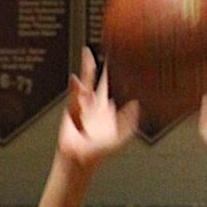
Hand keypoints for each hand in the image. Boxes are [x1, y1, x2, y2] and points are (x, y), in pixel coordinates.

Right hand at [57, 48, 138, 173]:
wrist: (78, 159)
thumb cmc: (97, 153)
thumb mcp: (118, 140)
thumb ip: (128, 124)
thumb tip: (136, 105)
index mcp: (107, 110)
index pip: (115, 89)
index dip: (120, 76)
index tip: (126, 60)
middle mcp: (95, 105)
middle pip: (100, 79)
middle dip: (104, 64)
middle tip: (107, 46)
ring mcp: (82, 105)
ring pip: (85, 82)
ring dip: (87, 67)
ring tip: (87, 52)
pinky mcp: (70, 108)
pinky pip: (73, 95)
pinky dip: (75, 87)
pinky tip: (76, 79)